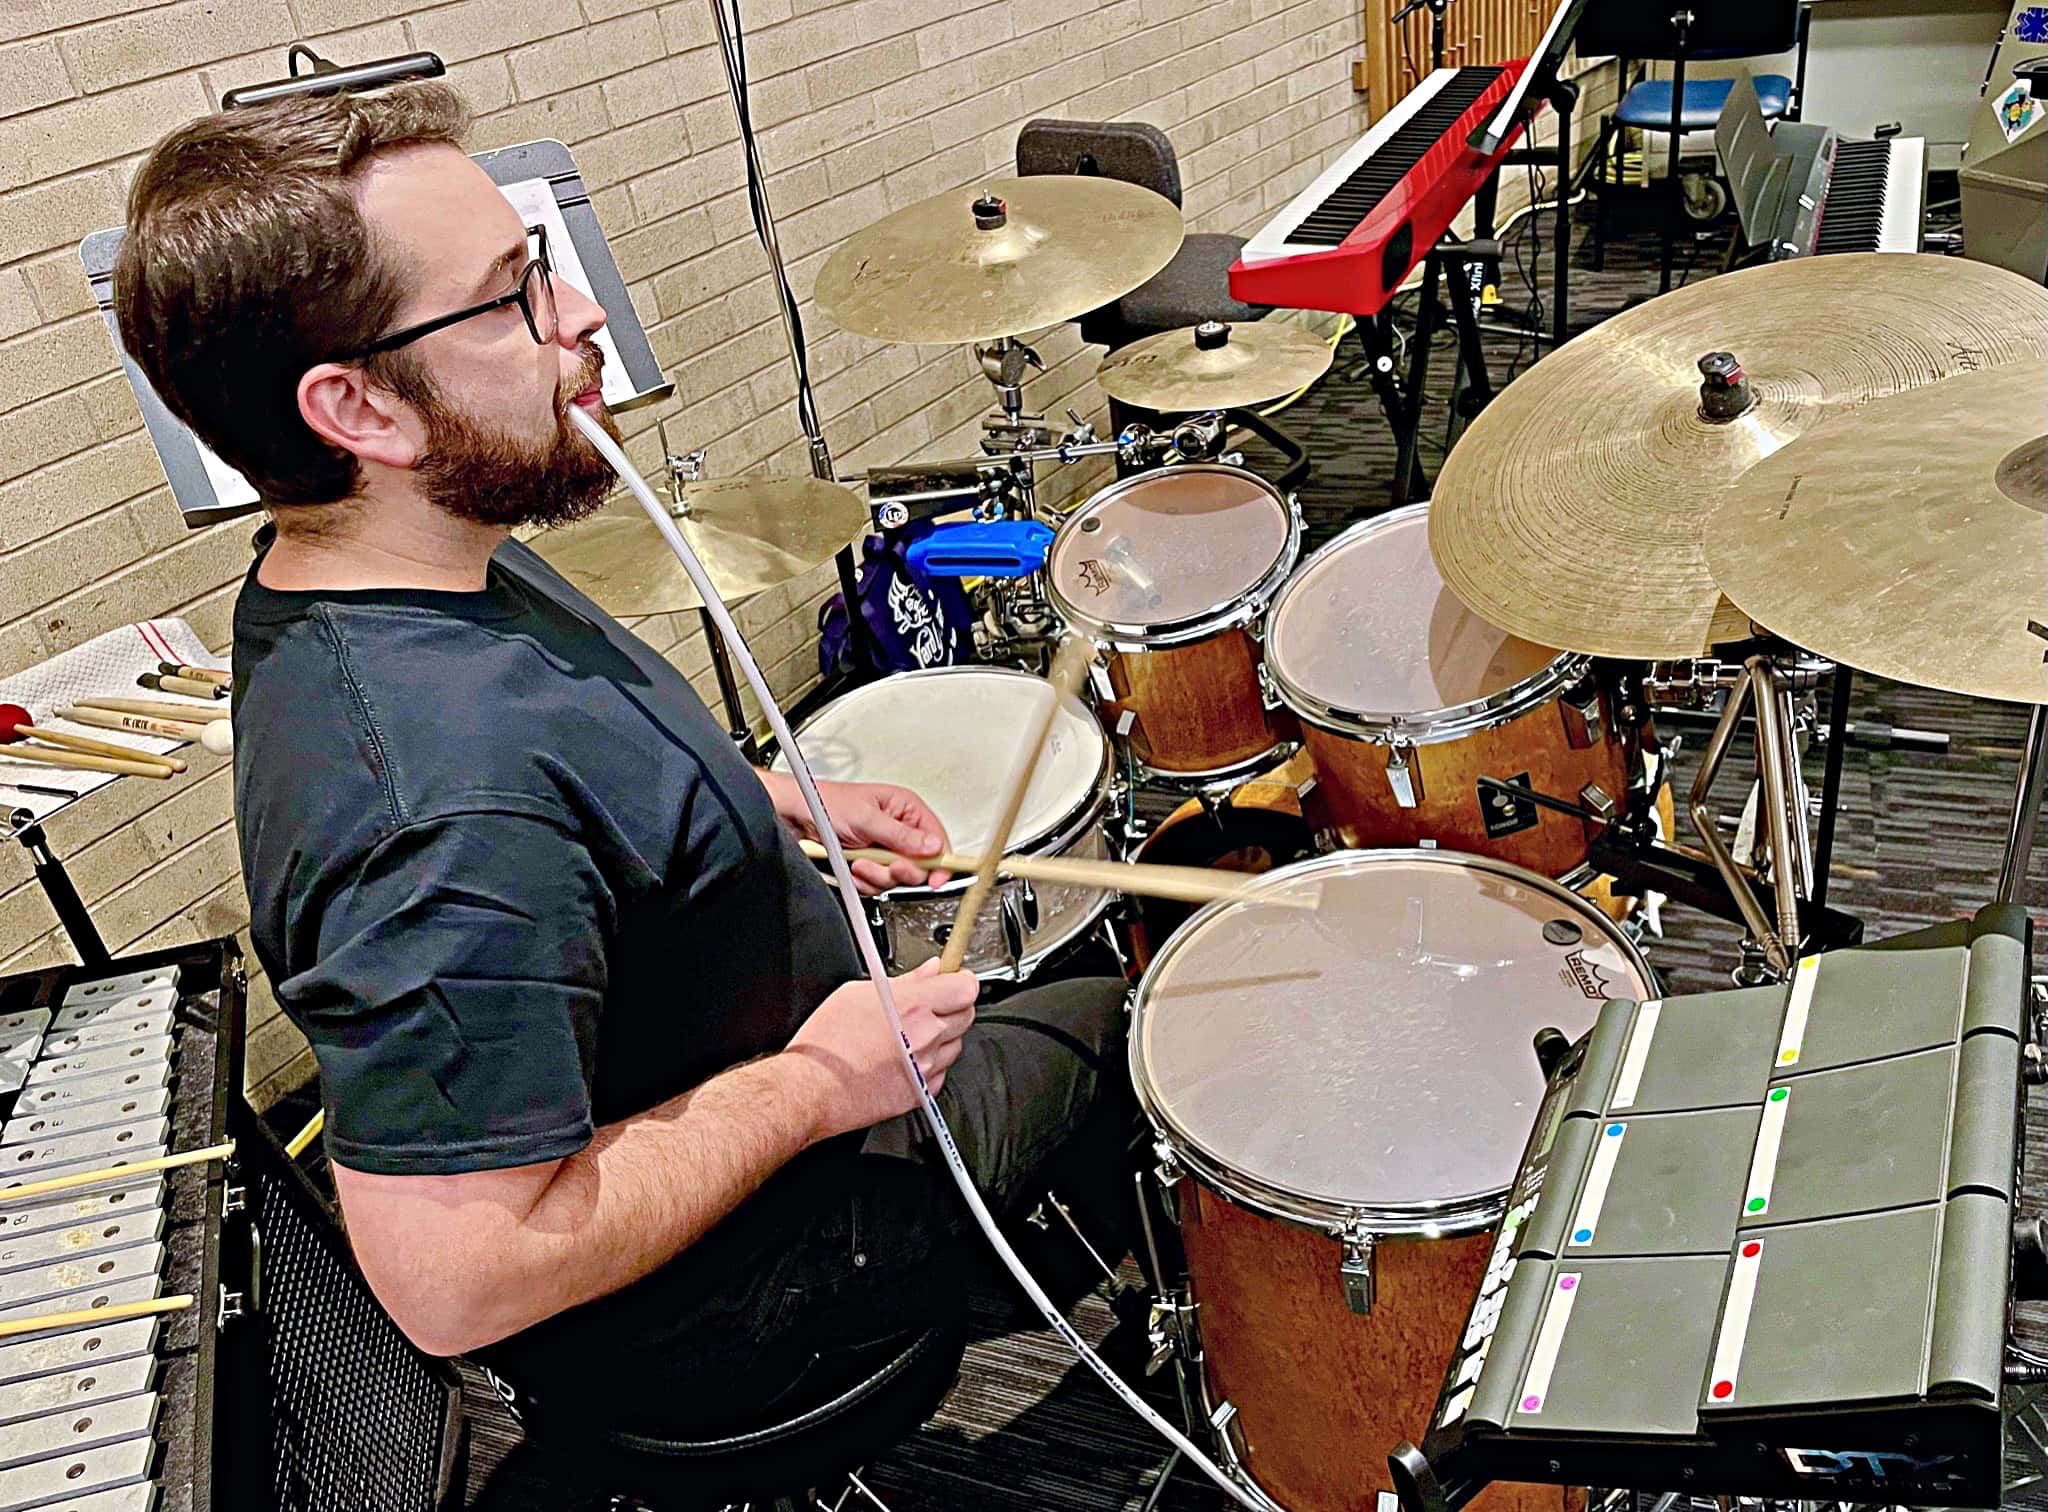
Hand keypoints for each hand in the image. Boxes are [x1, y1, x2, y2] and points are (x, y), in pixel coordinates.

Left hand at [762, 773, 952, 892]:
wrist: (793, 818)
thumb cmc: (824, 804)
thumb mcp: (867, 818)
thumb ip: (901, 835)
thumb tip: (932, 846)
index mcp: (904, 809)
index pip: (936, 838)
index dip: (940, 860)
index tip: (937, 877)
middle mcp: (897, 830)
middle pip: (919, 864)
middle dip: (899, 869)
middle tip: (887, 864)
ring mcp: (883, 849)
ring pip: (897, 878)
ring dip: (877, 875)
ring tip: (859, 861)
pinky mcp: (869, 865)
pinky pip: (877, 884)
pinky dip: (864, 881)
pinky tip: (852, 867)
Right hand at [785, 960, 977, 1139]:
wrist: (810, 1089)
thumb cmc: (826, 1044)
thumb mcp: (857, 993)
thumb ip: (904, 981)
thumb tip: (929, 971)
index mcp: (912, 1006)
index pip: (965, 987)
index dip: (960, 980)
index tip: (952, 979)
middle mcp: (926, 1037)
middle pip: (966, 1015)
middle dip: (952, 1006)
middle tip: (930, 1004)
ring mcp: (925, 1067)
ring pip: (955, 1045)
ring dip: (942, 1036)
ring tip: (910, 1035)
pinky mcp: (920, 1093)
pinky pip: (940, 1073)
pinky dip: (930, 1065)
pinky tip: (905, 1060)